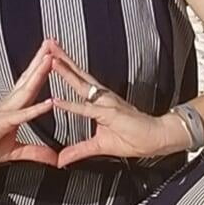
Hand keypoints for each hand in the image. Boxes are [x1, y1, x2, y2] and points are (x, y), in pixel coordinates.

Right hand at [0, 39, 59, 167]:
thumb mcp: (13, 151)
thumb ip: (34, 152)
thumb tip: (53, 158)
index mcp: (12, 108)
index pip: (30, 85)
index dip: (42, 70)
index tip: (54, 55)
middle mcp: (9, 105)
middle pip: (29, 79)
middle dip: (42, 60)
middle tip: (54, 42)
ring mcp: (4, 112)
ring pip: (26, 90)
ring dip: (39, 74)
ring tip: (50, 58)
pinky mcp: (0, 123)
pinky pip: (21, 116)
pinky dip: (35, 109)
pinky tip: (48, 103)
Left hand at [45, 39, 183, 167]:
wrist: (156, 139)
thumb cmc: (133, 138)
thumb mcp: (98, 146)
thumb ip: (78, 151)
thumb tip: (61, 160)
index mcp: (98, 101)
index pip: (78, 80)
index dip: (65, 68)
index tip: (51, 56)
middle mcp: (101, 97)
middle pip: (77, 75)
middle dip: (62, 59)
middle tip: (48, 44)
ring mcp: (105, 103)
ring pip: (81, 85)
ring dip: (65, 72)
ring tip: (51, 60)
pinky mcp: (109, 114)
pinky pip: (87, 109)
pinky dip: (71, 105)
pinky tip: (56, 101)